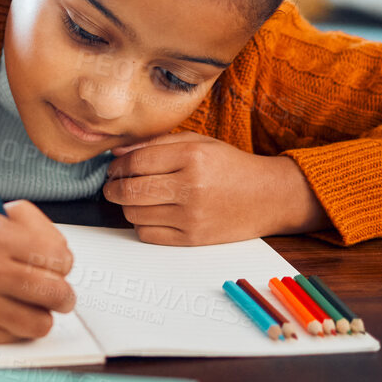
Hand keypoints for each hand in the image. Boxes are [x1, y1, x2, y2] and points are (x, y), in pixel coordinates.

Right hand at [0, 201, 76, 343]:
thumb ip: (39, 229)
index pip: (60, 258)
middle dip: (63, 295)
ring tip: (29, 302)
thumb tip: (65, 260)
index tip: (55, 265)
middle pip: (57, 294)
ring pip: (42, 322)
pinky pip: (19, 336)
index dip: (62, 264)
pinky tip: (6, 311)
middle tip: (55, 292)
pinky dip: (19, 326)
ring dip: (42, 314)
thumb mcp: (0, 215)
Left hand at [104, 131, 327, 244]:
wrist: (268, 196)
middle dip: (113, 188)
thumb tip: (117, 153)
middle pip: (130, 191)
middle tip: (113, 185)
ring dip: (127, 206)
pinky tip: (151, 214)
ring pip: (134, 215)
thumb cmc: (231, 166)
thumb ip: (157, 143)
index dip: (117, 166)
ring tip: (137, 198)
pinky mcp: (193, 239)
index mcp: (192, 157)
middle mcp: (191, 187)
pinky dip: (142, 225)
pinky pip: (148, 235)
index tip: (114, 168)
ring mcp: (192, 216)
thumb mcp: (198, 143)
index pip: (136, 162)